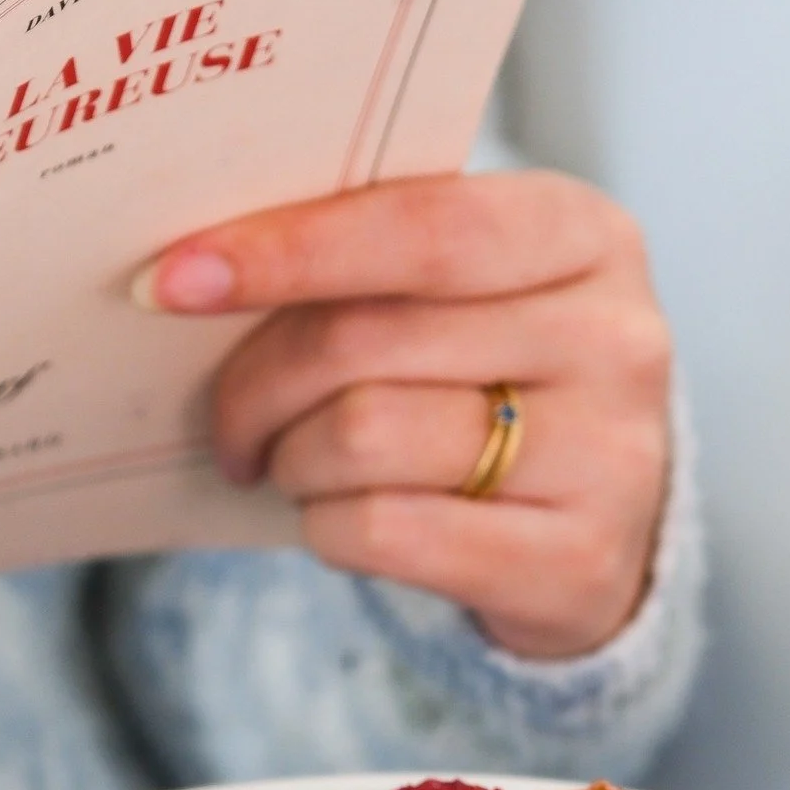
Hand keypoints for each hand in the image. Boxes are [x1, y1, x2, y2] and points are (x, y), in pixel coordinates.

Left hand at [129, 171, 672, 659]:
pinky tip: (333, 519)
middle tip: (225, 422)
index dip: (287, 249)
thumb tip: (204, 267)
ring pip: (366, 438)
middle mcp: (614, 338)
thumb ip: (378, 262)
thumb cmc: (500, 389)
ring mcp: (609, 458)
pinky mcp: (576, 563)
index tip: (175, 279)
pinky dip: (327, 527)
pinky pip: (386, 532)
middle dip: (258, 383)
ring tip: (289, 468)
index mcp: (583, 235)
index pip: (416, 226)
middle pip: (367, 341)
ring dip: (292, 460)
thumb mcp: (471, 299)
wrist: (598, 534)